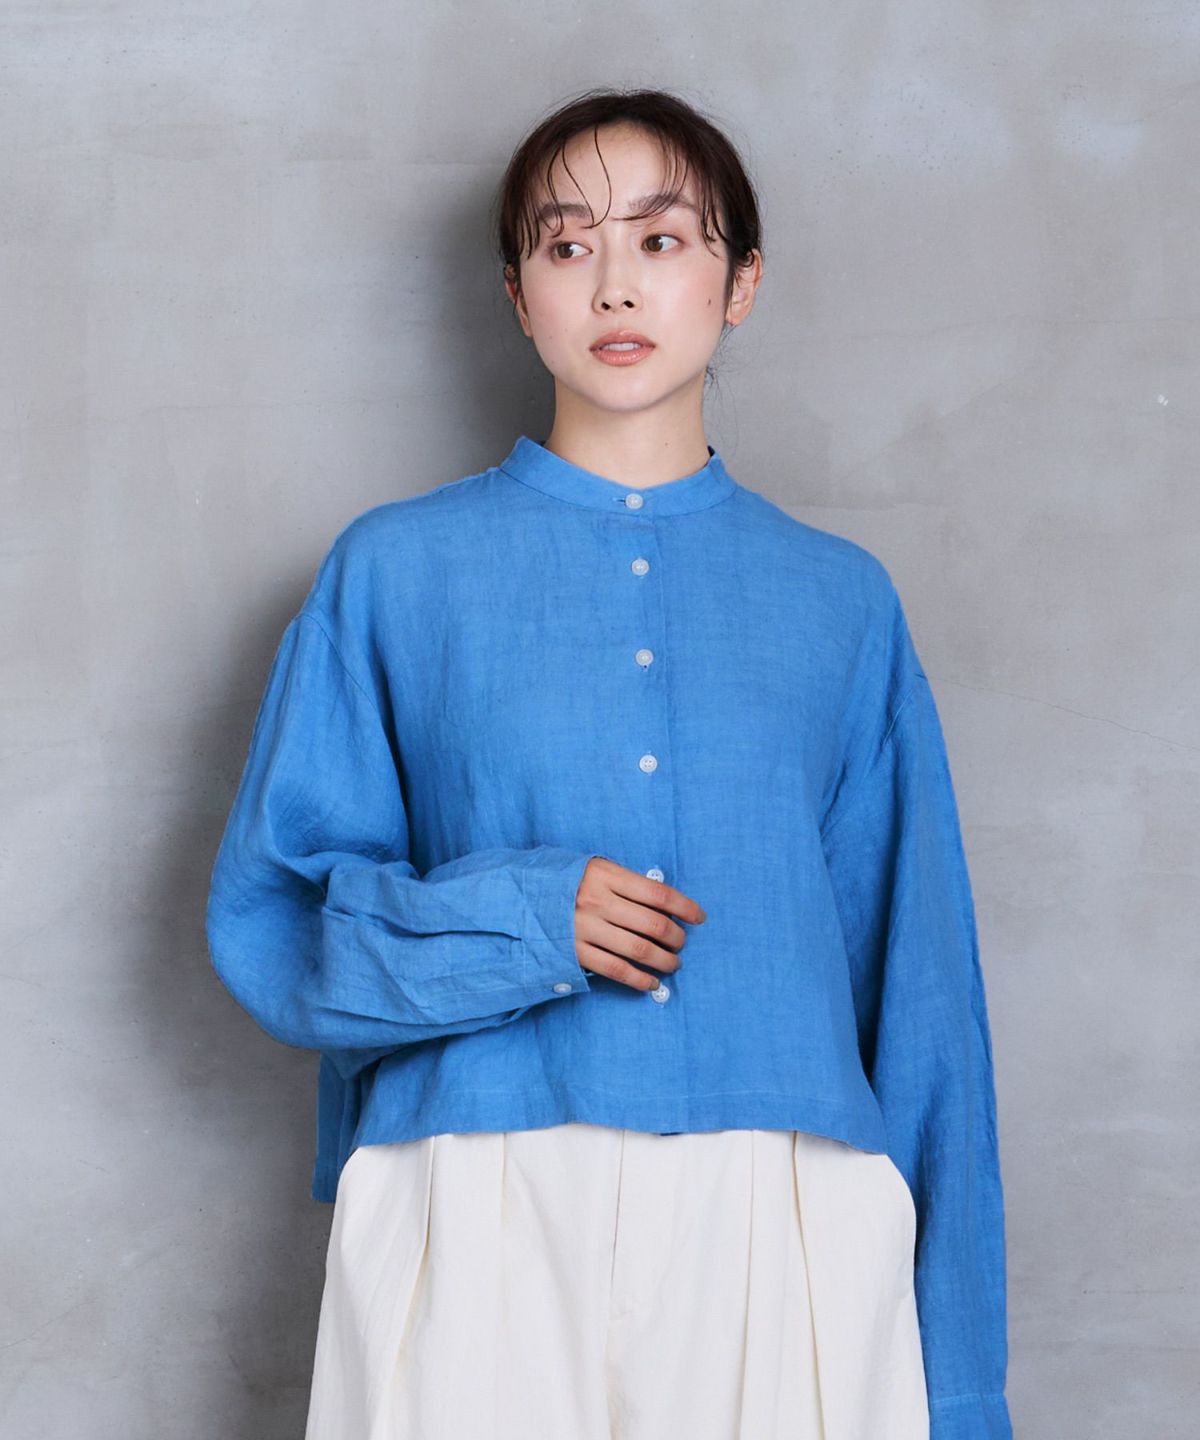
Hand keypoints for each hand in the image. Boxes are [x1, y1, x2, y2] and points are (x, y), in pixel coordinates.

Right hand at [572, 857, 705, 990]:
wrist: (518, 896)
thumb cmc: (563, 880)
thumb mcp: (592, 868)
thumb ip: (623, 881)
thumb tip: (662, 900)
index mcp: (605, 875)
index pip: (658, 894)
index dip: (685, 907)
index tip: (699, 917)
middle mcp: (598, 902)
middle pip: (654, 925)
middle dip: (677, 937)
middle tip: (681, 942)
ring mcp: (585, 929)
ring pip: (640, 950)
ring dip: (665, 961)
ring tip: (673, 964)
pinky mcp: (575, 953)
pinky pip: (617, 971)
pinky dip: (640, 980)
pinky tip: (652, 983)